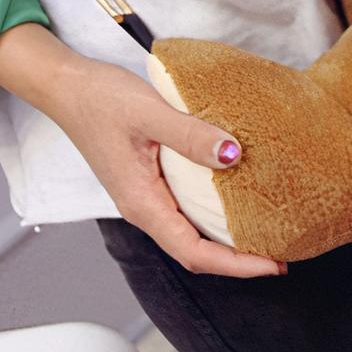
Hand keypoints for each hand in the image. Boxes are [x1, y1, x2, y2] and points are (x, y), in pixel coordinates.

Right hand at [0, 23, 281, 277]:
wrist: (68, 87)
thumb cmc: (101, 99)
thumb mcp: (151, 112)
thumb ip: (190, 135)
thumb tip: (232, 155)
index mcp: (142, 202)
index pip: (193, 252)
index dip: (235, 265)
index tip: (272, 263)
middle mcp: (144, 206)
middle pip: (195, 250)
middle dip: (238, 259)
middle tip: (282, 252)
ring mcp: (146, 194)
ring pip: (191, 230)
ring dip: (227, 238)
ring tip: (267, 230)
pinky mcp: (150, 178)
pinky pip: (186, 207)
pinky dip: (214, 212)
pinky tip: (238, 196)